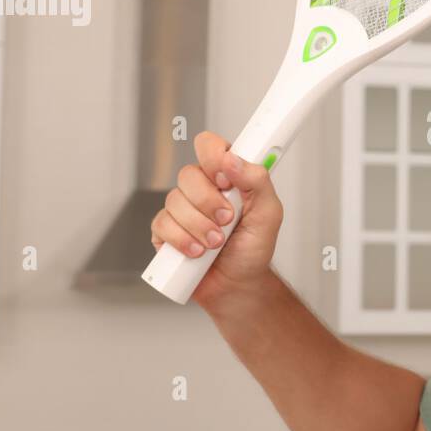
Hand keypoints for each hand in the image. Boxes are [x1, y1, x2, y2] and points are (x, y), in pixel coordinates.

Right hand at [150, 131, 283, 312]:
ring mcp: (181, 209)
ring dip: (199, 226)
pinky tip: (197, 252)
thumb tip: (233, 159)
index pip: (209, 146)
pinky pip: (162, 225)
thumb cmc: (253, 248)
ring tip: (216, 243)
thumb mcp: (268, 213)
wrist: (238, 285)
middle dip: (209, 203)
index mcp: (226, 177)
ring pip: (174, 201)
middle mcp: (201, 189)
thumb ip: (257, 181)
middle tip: (227, 221)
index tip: (226, 180)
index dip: (213, 157)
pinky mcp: (165, 231)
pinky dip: (182, 240)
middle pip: (188, 175)